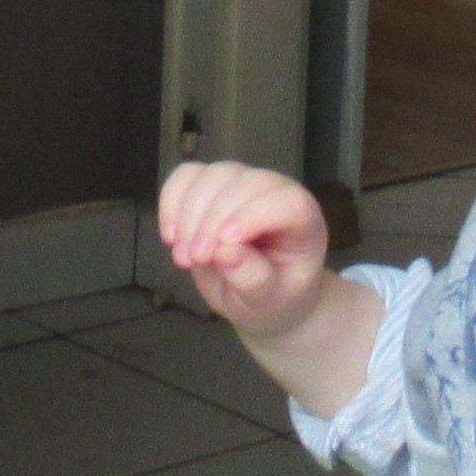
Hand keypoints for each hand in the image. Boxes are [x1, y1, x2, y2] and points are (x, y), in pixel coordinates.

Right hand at [156, 160, 333, 335]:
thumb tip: (225, 252)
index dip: (253, 216)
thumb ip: (253, 278)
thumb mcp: (269, 301)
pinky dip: (171, 201)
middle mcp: (275, 193)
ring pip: (213, 175)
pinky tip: (170, 235)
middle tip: (196, 259)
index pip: (287, 202)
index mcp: (304, 220)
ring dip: (189, 215)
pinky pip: (187, 176)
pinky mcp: (211, 187)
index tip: (223, 245)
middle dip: (212, 220)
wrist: (258, 297)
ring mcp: (242, 184)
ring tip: (184, 258)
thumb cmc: (274, 298)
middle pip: (245, 183)